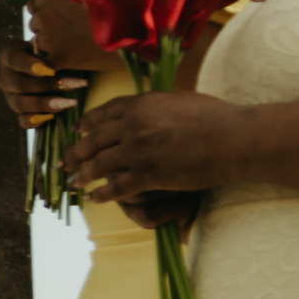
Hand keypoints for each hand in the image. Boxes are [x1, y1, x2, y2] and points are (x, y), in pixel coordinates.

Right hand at [0, 40, 85, 126]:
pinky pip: (23, 121)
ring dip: (46, 104)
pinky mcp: (20, 112)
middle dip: (47, 85)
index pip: (14, 59)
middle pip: (18, 84)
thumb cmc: (58, 51)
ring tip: (71, 102)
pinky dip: (37, 120)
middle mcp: (6, 76)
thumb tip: (49, 46)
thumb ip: (51, 48)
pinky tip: (53, 117)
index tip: (51, 70)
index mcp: (9, 55)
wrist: (61, 66)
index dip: (29, 66)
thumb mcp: (53, 45)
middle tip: (74, 85)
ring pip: (20, 104)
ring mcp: (11, 96)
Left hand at [71, 87, 257, 204]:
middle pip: (93, 140)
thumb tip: (147, 106)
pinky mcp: (149, 175)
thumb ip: (155, 105)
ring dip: (83, 175)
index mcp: (138, 104)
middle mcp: (132, 126)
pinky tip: (95, 199)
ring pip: (99, 164)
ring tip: (73, 181)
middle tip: (64, 161)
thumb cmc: (215, 117)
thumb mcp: (177, 100)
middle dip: (75, 152)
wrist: (233, 138)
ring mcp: (138, 151)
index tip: (77, 131)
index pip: (101, 114)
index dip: (86, 124)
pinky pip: (117, 187)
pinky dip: (103, 194)